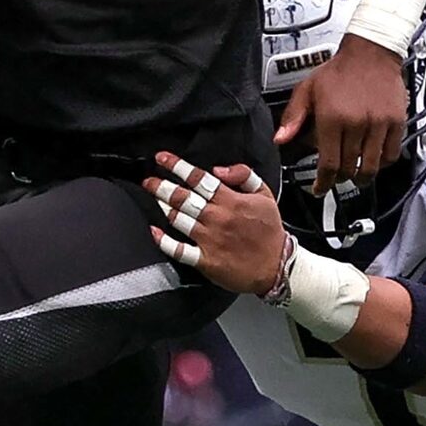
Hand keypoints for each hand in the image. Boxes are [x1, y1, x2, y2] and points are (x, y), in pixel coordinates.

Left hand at [142, 152, 287, 294]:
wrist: (276, 266)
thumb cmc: (270, 230)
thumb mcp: (264, 195)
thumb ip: (244, 175)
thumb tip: (218, 169)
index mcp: (231, 201)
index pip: (198, 179)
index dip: (177, 166)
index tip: (161, 159)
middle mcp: (217, 218)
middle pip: (183, 198)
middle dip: (162, 186)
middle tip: (148, 180)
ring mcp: (209, 240)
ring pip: (178, 219)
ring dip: (162, 206)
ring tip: (152, 197)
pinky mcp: (205, 260)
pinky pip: (180, 250)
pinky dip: (165, 241)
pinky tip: (154, 231)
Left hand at [275, 34, 406, 193]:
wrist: (371, 53)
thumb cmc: (338, 71)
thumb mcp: (307, 89)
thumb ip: (293, 117)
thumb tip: (280, 140)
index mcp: (332, 118)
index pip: (329, 164)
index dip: (323, 183)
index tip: (319, 188)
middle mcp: (356, 123)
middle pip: (349, 168)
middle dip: (340, 179)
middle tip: (335, 178)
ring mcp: (379, 124)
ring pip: (371, 167)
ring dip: (362, 177)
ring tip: (355, 176)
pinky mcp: (396, 122)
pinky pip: (391, 154)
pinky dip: (382, 163)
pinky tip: (373, 161)